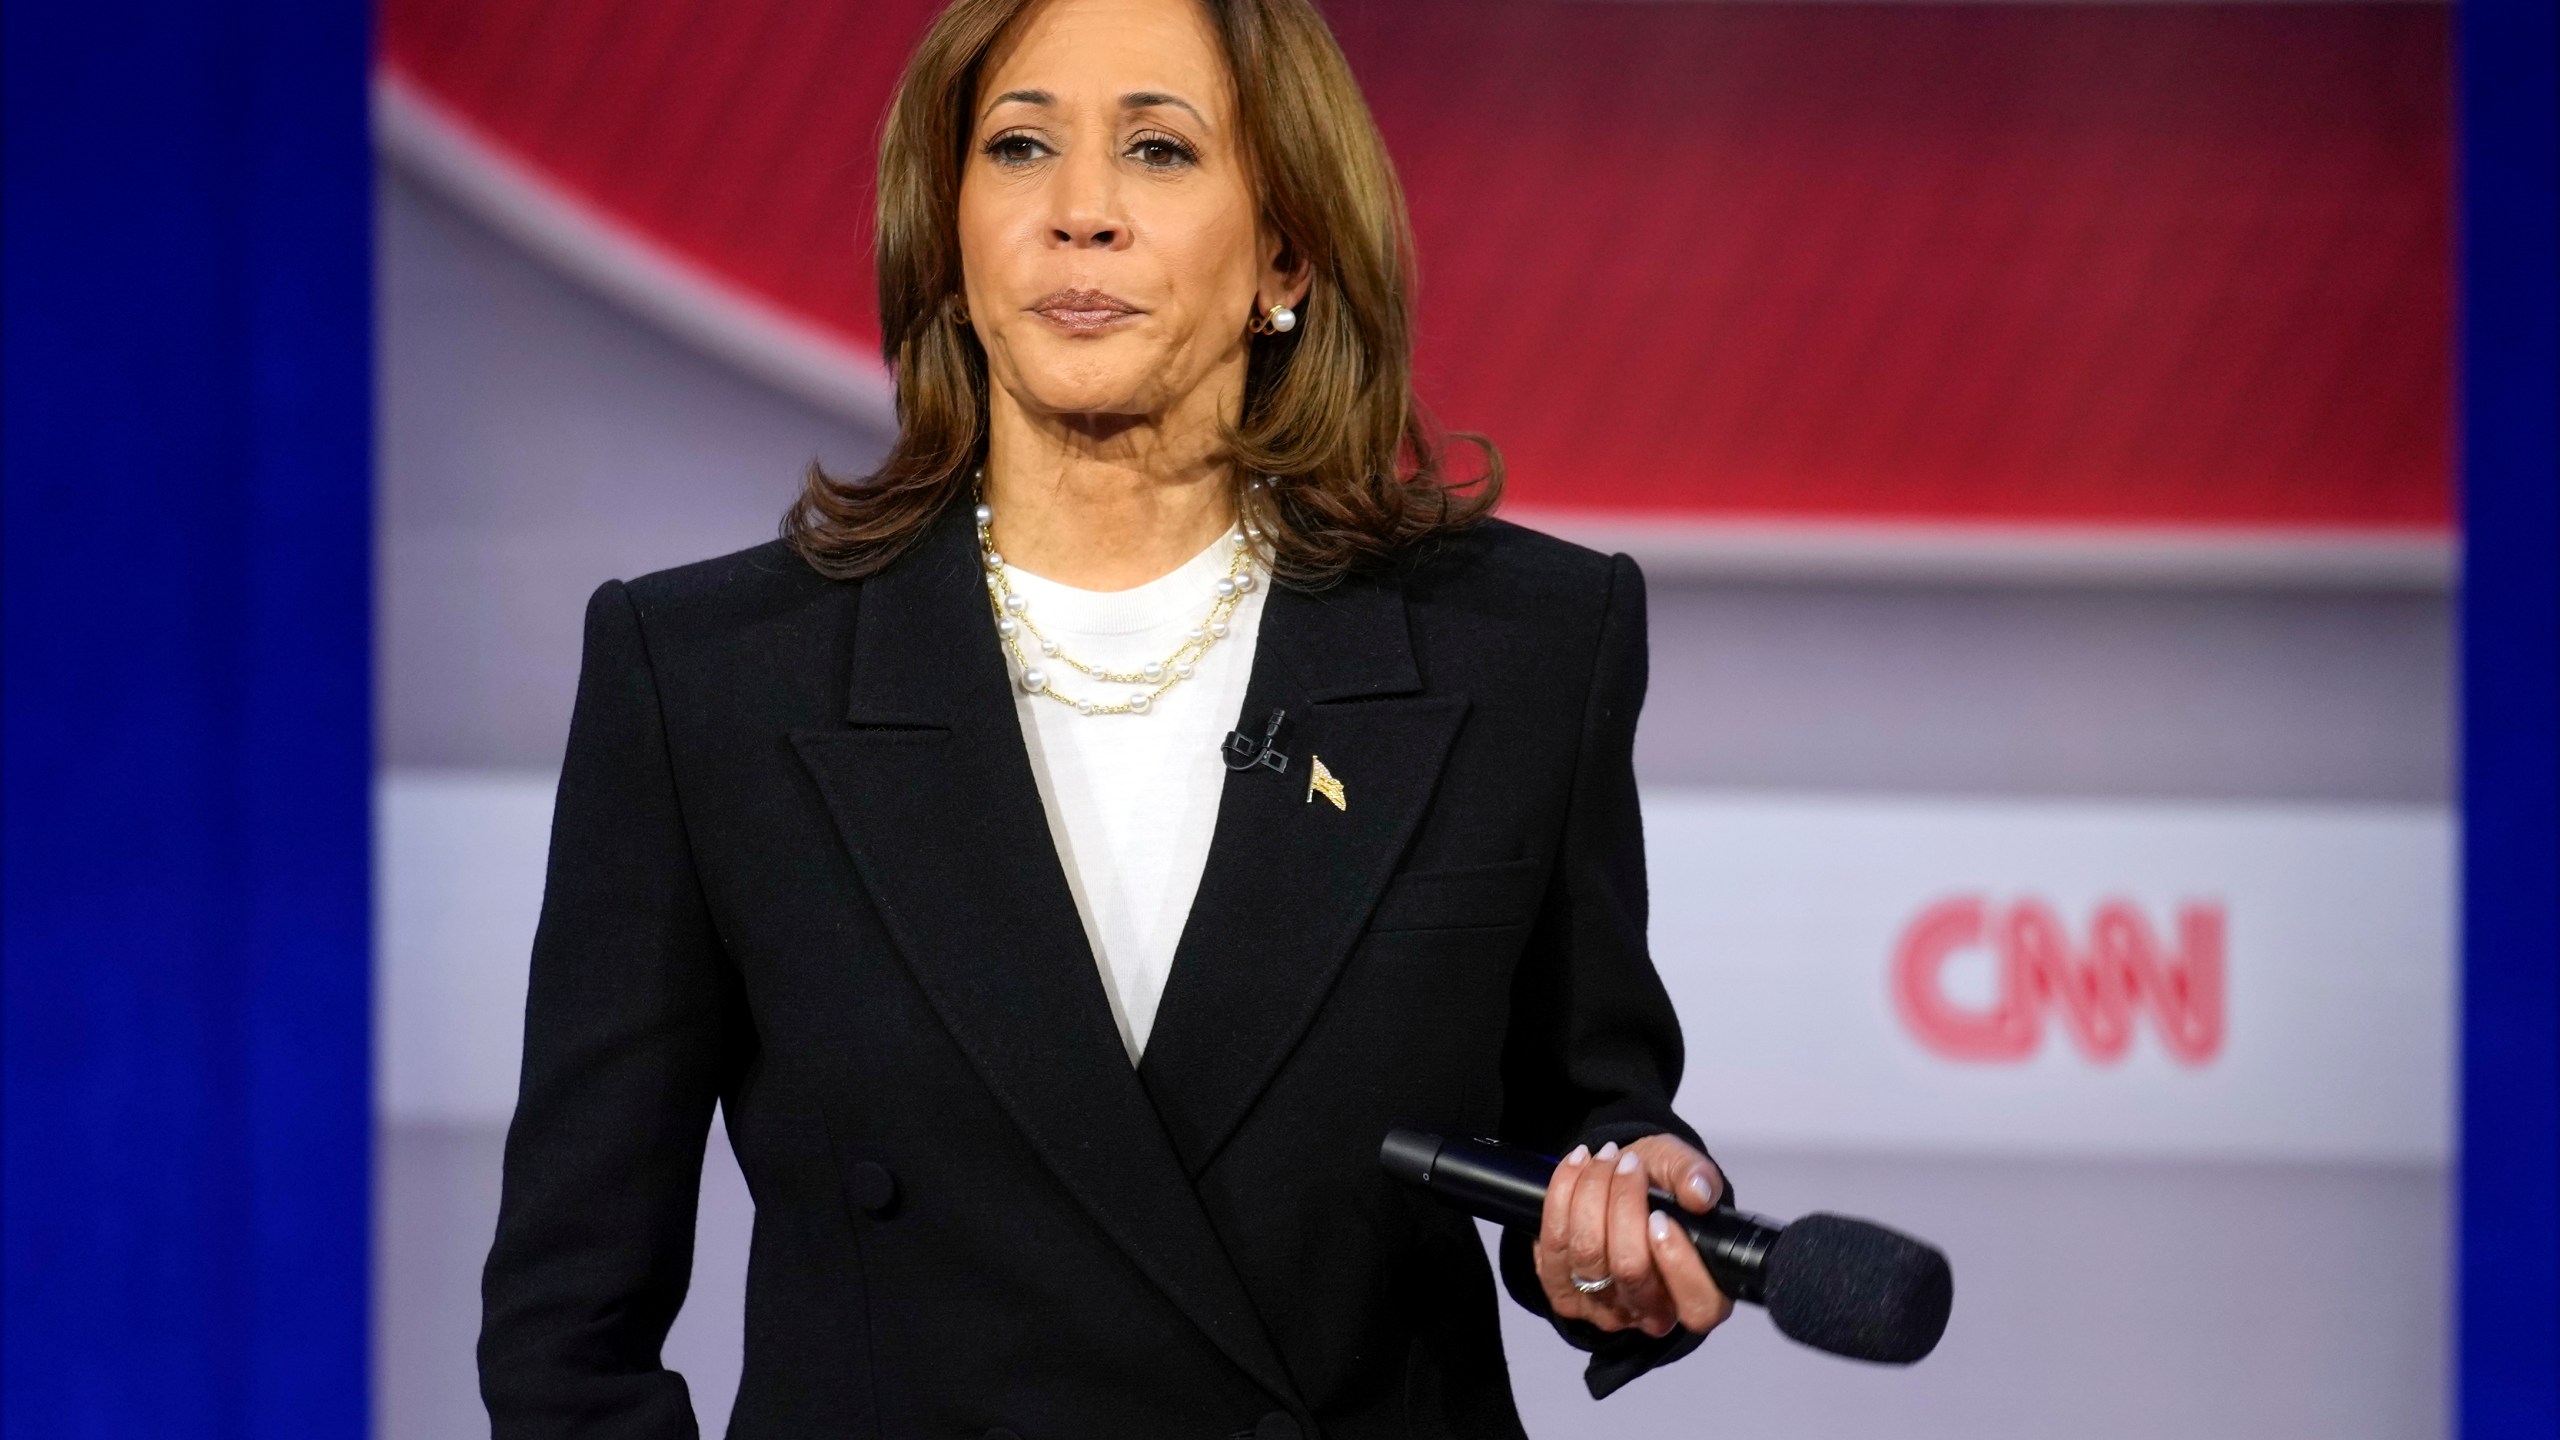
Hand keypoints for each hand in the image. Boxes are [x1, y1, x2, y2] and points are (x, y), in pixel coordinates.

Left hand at [1533, 1135, 1734, 1339]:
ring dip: (1592, 1192)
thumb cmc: (1660, 1189)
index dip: (1678, 1262)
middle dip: (1625, 1204)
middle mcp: (1649, 1310)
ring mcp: (1602, 1306)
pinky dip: (1562, 1194)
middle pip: (1631, 1269)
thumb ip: (1697, 1176)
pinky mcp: (1562, 1291)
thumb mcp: (1685, 1171)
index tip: (1661, 1216)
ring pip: (1589, 1254)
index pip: (1697, 1305)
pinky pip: (1554, 1242)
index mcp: (1697, 1293)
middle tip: (1630, 1163)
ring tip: (1606, 1157)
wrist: (1619, 1186)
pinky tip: (1578, 1164)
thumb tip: (1698, 1194)